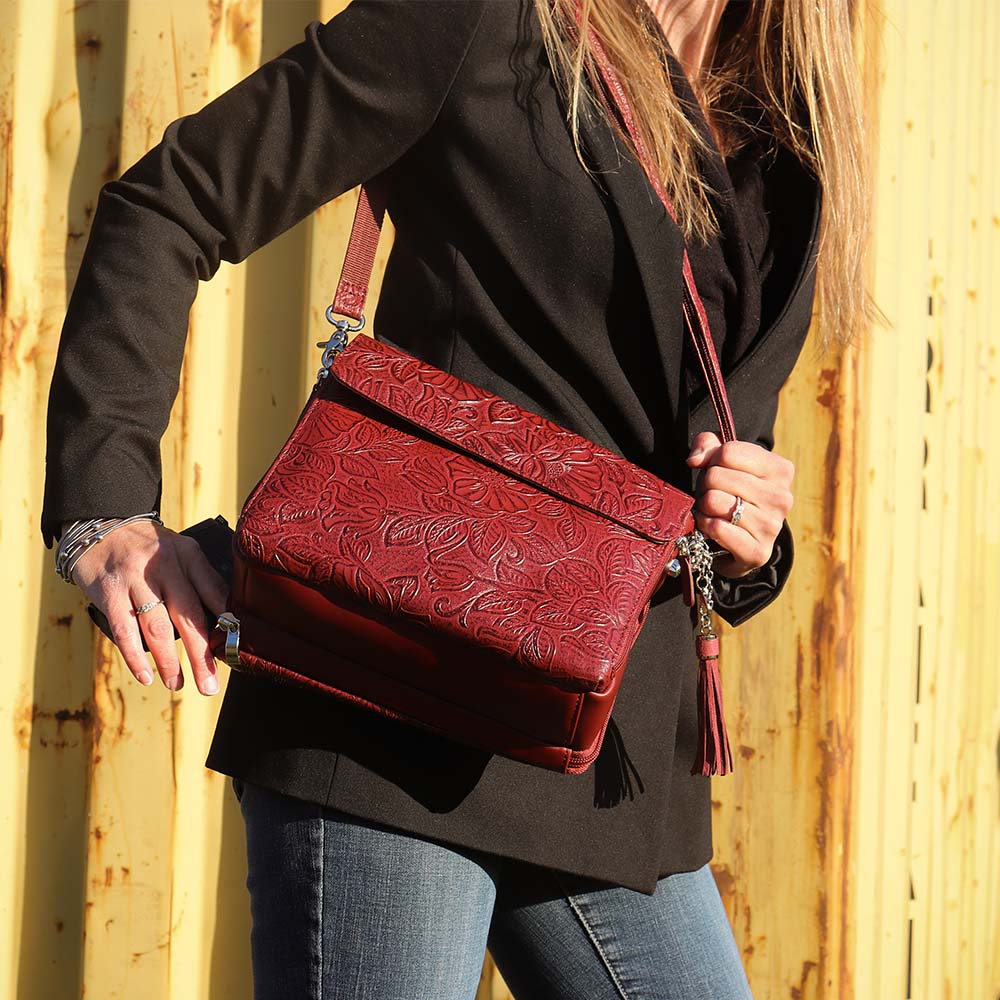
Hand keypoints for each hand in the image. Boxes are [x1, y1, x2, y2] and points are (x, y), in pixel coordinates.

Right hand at [64, 519, 229, 694]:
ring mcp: (136, 579)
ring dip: (168, 661)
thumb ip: (199, 580)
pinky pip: (124, 630)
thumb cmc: (148, 548)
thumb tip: (225, 621)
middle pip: (189, 616)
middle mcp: (165, 566)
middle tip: (210, 685)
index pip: (215, 592)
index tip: (236, 650)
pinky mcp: (110, 591)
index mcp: (190, 555)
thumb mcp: (180, 552)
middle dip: (202, 655)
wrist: (100, 526)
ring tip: (176, 683)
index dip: (227, 623)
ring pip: (157, 627)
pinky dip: (134, 657)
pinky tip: (145, 675)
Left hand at [685, 432, 794, 578]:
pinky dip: (705, 525)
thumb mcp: (721, 461)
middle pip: (717, 476)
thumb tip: (695, 460)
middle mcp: (782, 498)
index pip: (729, 452)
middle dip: (706, 485)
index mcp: (780, 470)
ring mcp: (772, 526)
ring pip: (714, 501)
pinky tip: (712, 527)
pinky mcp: (758, 552)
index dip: (712, 461)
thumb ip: (707, 445)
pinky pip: (717, 528)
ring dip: (705, 506)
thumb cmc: (730, 493)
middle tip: (714, 495)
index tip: (716, 471)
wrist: (739, 541)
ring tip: (714, 511)